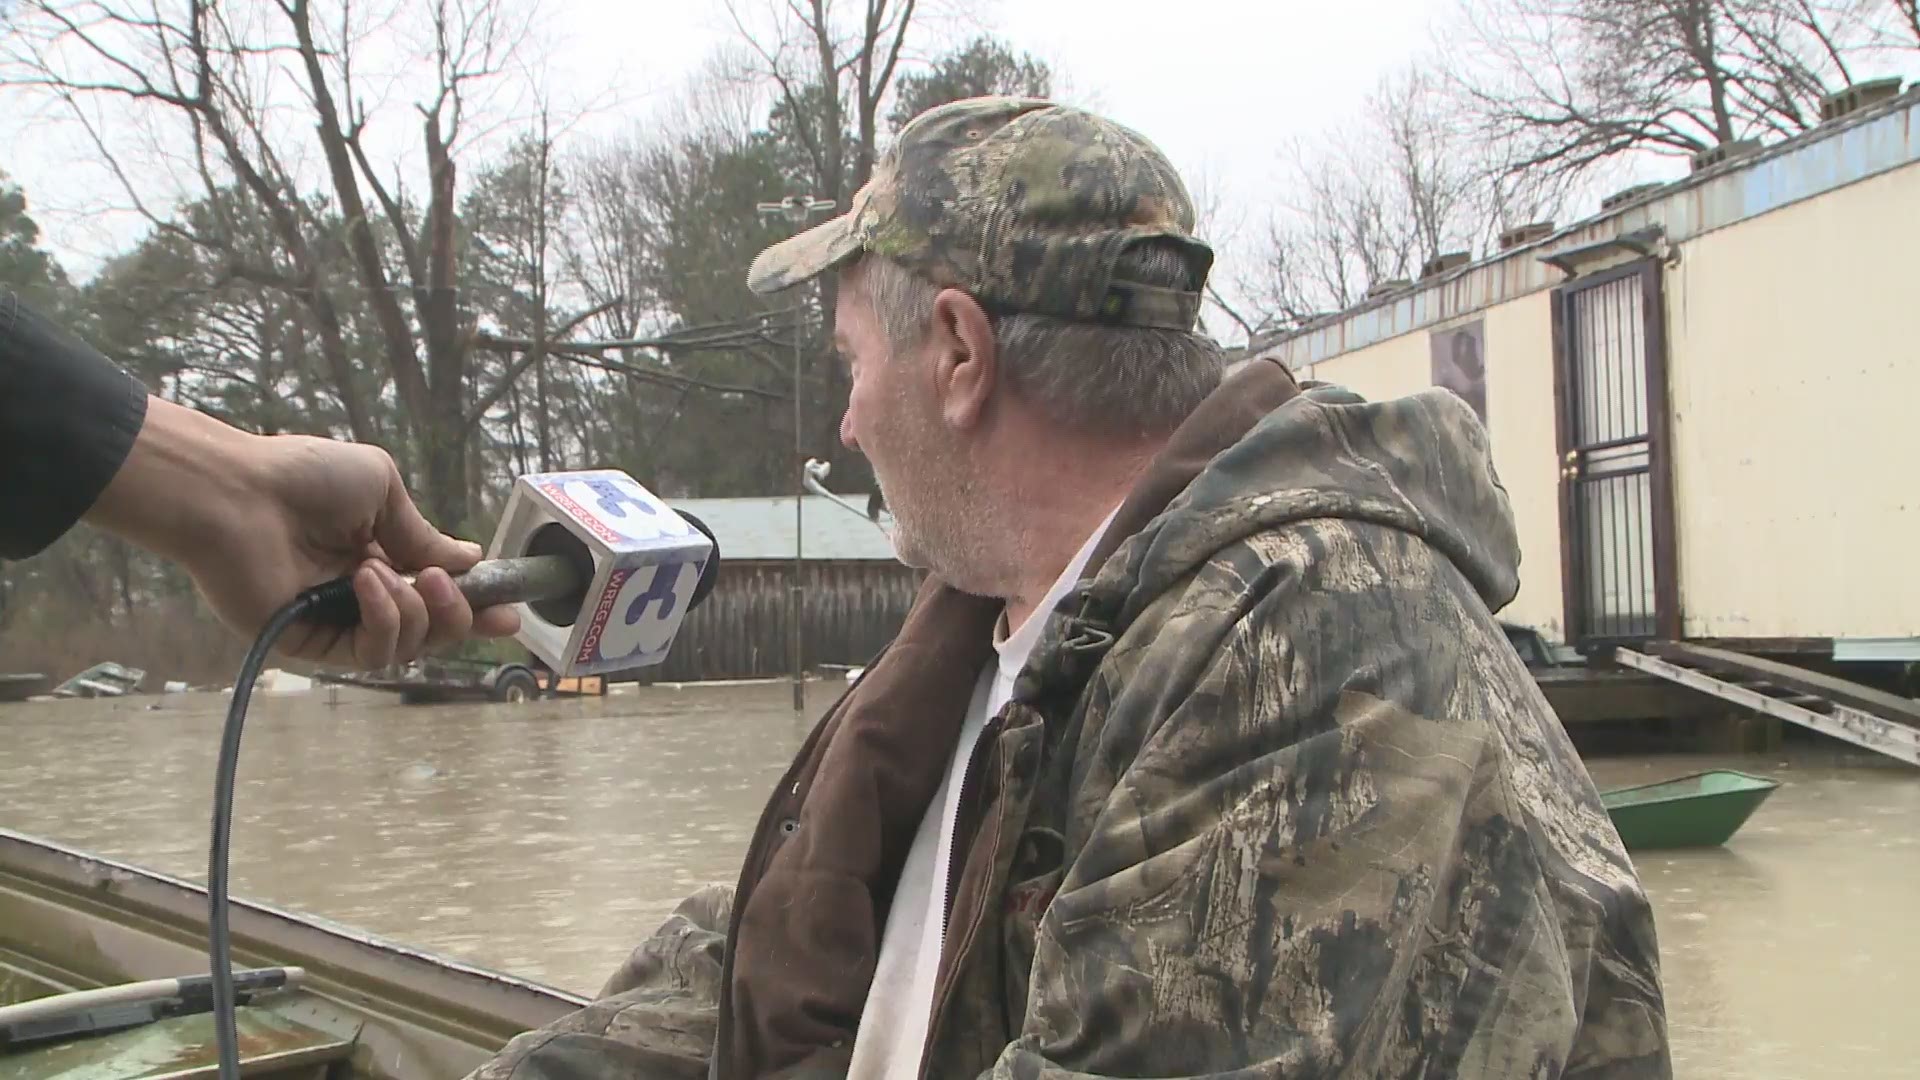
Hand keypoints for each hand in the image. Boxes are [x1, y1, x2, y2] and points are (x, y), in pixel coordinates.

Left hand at [86, 398, 519, 667]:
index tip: (509, 611)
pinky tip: (367, 582)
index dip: (477, 605)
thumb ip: (423, 535)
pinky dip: (382, 619)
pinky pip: (370, 654)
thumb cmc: (302, 477)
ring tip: (387, 572)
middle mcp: (362, 595)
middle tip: (455, 589)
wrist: (236, 493)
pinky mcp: (311, 646)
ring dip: (415, 610)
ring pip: (408, 646)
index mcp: (380, 556)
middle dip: (459, 616)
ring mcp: (337, 623)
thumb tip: (469, 560)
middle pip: (433, 631)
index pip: (438, 594)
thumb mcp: (382, 490)